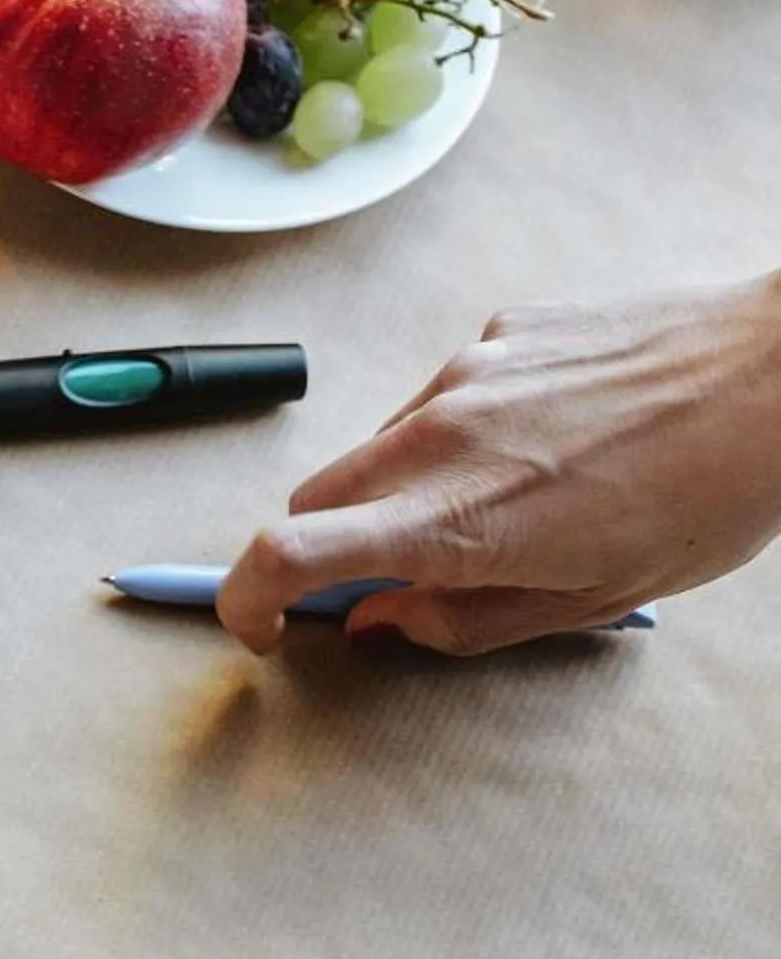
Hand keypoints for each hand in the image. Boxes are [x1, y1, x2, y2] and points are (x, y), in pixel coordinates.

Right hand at [218, 270, 780, 654]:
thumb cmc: (713, 491)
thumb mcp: (594, 596)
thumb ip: (468, 622)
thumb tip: (388, 622)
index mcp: (457, 519)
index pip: (285, 555)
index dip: (246, 599)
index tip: (264, 623)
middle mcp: (439, 437)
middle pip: (310, 501)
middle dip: (326, 549)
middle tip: (391, 577)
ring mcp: (464, 376)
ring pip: (376, 450)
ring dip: (399, 491)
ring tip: (506, 501)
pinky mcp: (497, 335)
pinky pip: (440, 399)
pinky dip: (460, 436)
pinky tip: (546, 441)